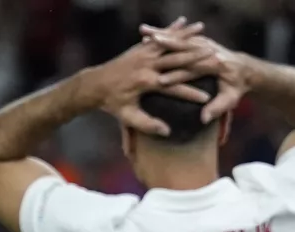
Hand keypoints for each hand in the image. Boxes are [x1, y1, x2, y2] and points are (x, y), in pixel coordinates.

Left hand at [94, 18, 212, 134]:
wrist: (94, 85)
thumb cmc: (111, 104)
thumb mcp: (127, 117)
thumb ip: (147, 124)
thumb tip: (166, 132)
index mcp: (145, 83)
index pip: (173, 89)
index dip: (190, 94)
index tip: (206, 99)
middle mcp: (146, 65)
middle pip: (175, 60)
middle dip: (195, 57)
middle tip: (214, 55)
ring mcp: (142, 54)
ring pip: (169, 43)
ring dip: (186, 36)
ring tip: (203, 28)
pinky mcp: (139, 49)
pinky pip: (160, 38)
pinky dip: (172, 30)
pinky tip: (184, 22)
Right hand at [140, 24, 248, 122]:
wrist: (245, 71)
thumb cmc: (235, 88)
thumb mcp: (230, 100)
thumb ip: (217, 109)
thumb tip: (204, 119)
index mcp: (216, 64)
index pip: (194, 70)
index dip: (176, 75)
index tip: (160, 82)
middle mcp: (208, 49)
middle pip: (183, 47)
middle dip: (165, 45)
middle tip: (147, 46)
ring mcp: (203, 43)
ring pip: (178, 37)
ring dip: (161, 34)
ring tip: (143, 33)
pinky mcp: (197, 41)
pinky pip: (177, 35)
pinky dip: (163, 33)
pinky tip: (146, 32)